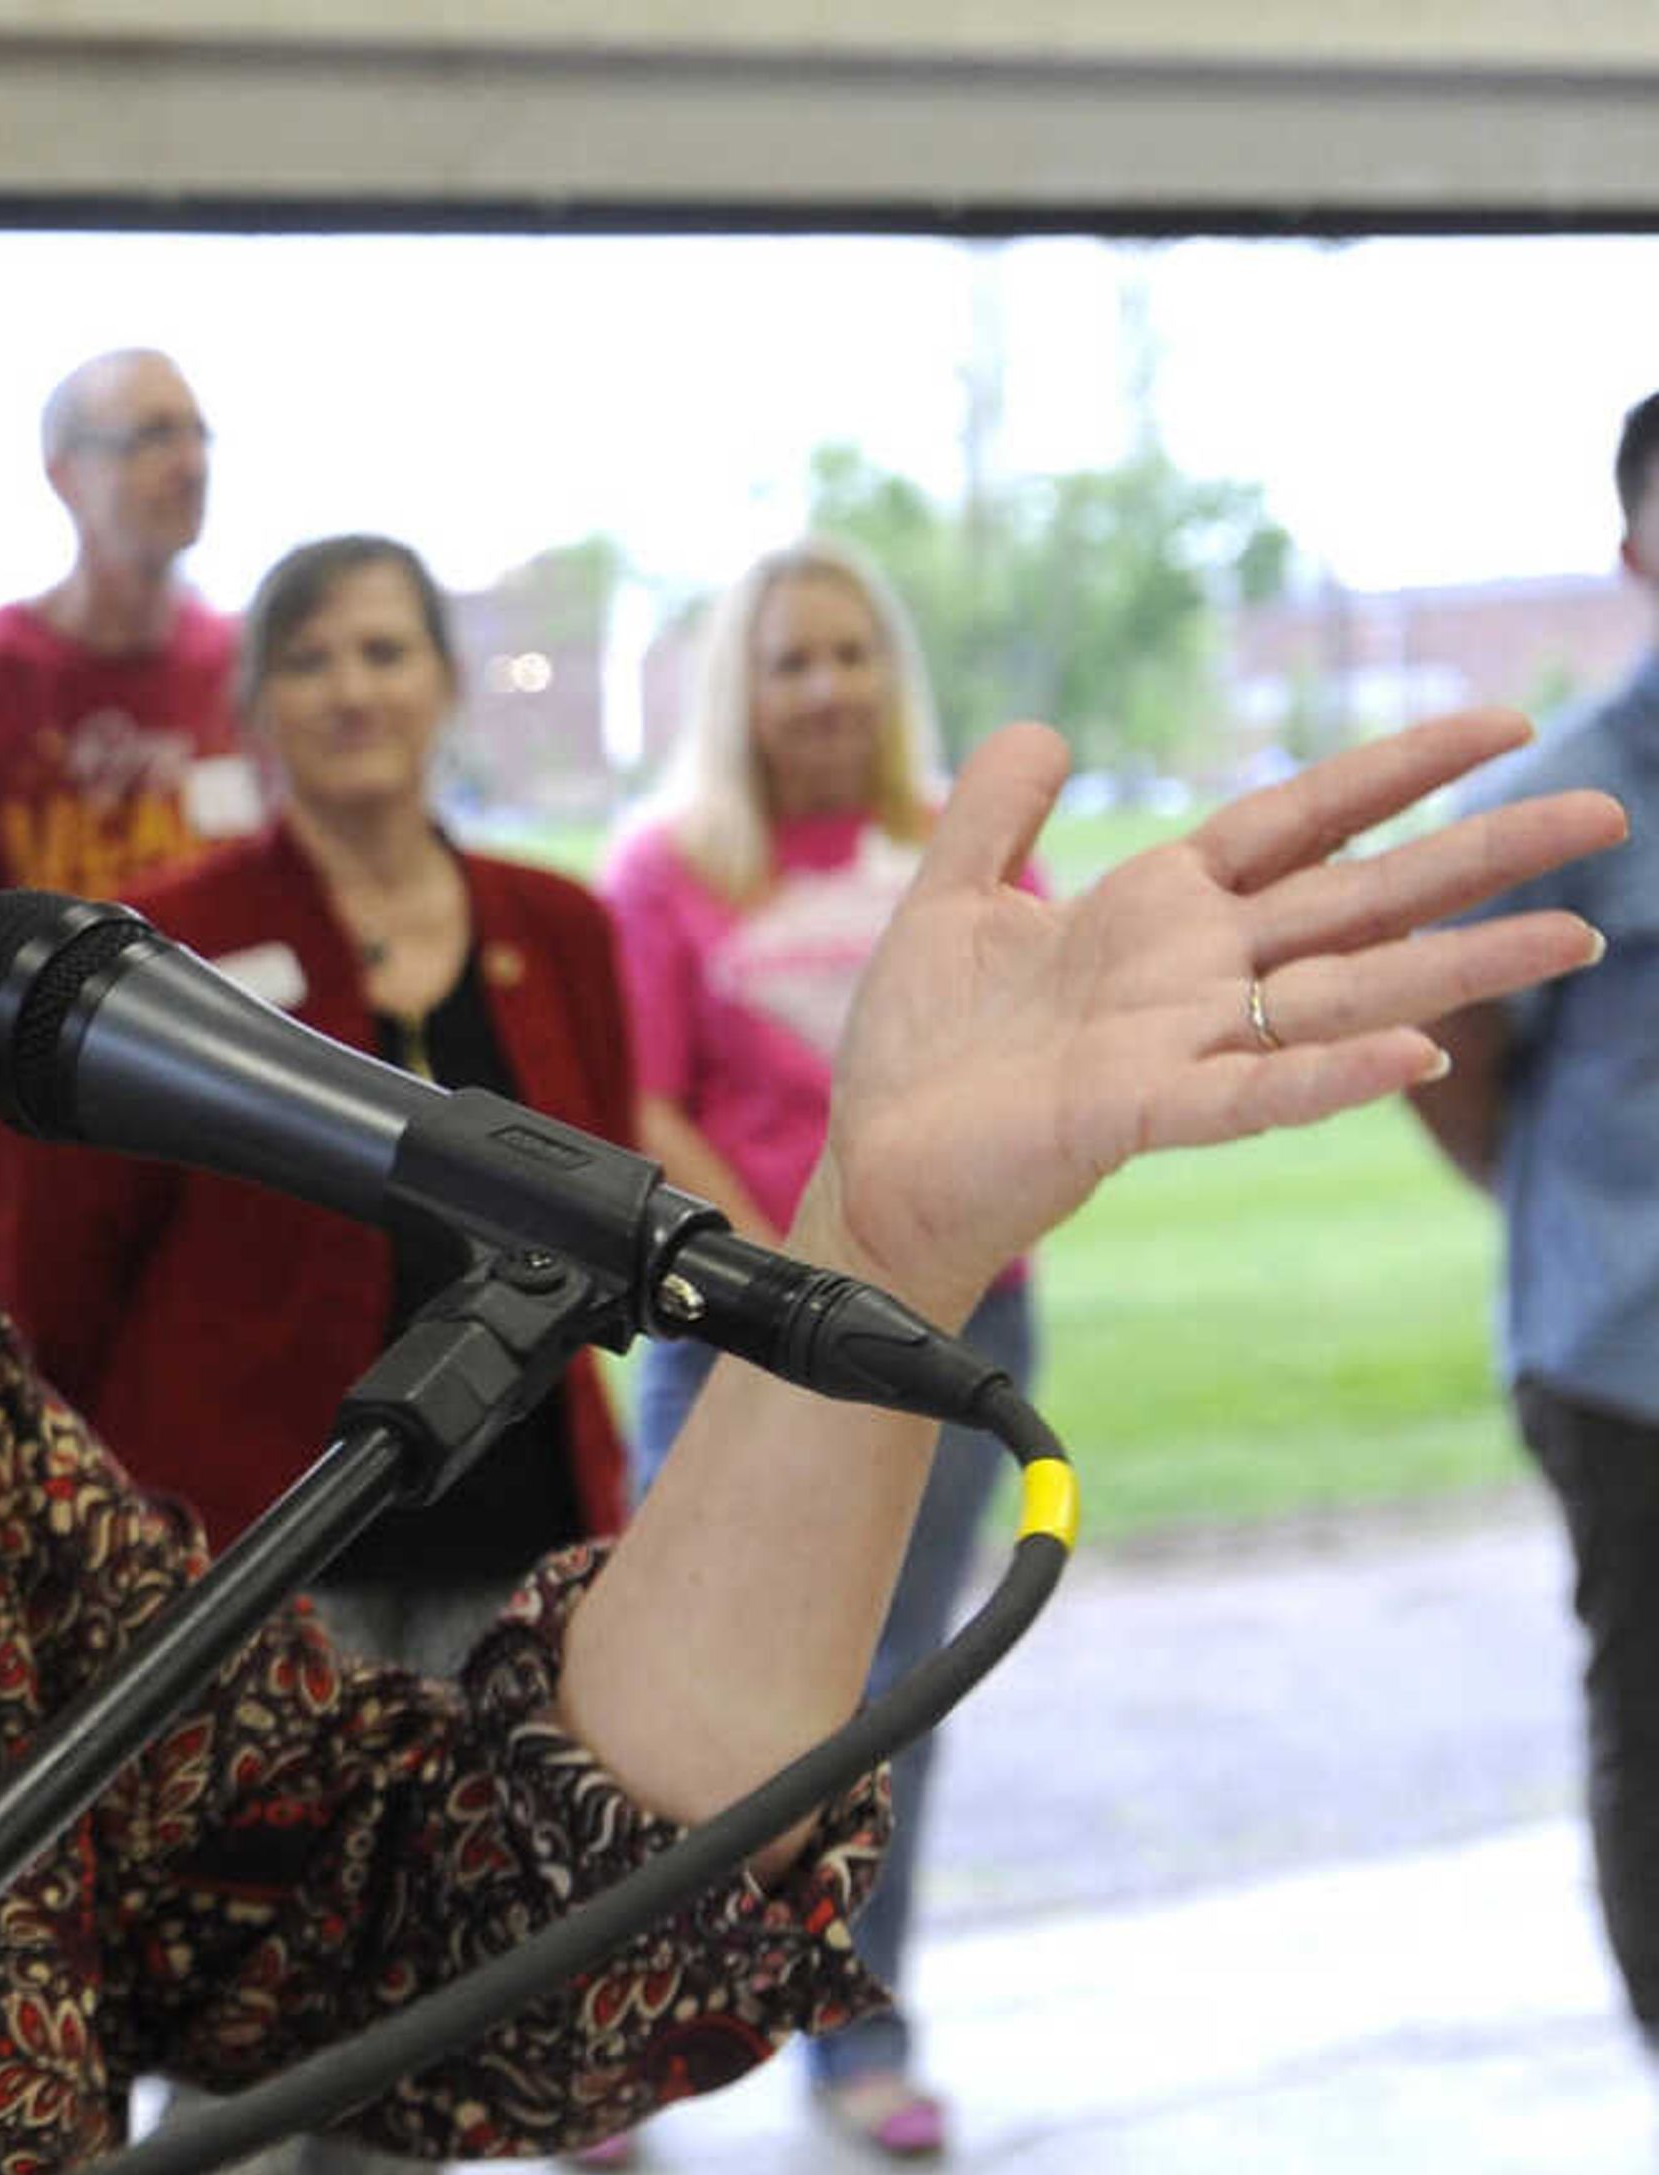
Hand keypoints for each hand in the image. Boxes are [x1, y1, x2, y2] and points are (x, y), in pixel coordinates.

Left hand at [811, 711, 1623, 1313]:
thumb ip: (996, 815)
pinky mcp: (1136, 1111)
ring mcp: (1177, 1041)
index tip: (1503, 723)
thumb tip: (1042, 726)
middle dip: (1480, 855)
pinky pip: (1253, 1094)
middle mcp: (1193, 971)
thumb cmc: (920, 1051)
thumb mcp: (950, 902)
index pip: (1304, 820)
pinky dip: (1330, 1075)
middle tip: (1607, 815)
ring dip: (1456, 966)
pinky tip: (1418, 1054)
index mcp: (1158, 909)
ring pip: (1343, 992)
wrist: (877, 1164)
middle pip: (1360, 896)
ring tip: (1576, 934)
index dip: (1398, 770)